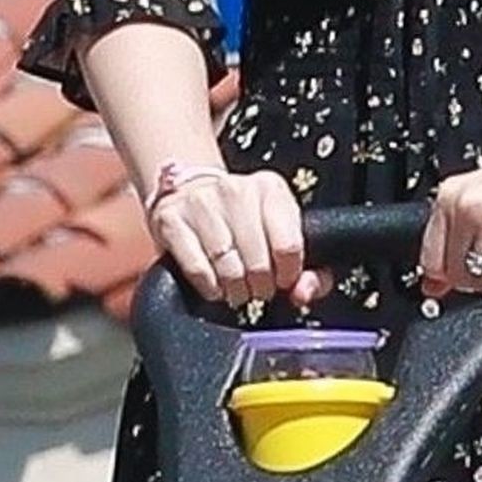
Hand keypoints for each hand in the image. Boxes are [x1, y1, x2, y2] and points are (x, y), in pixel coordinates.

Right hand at [147, 168, 334, 311]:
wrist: (190, 192)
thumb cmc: (243, 221)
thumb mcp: (281, 232)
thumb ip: (309, 268)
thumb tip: (303, 292)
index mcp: (270, 189)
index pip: (289, 245)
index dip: (288, 274)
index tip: (282, 280)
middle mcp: (236, 190)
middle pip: (258, 262)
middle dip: (261, 286)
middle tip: (258, 288)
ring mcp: (201, 203)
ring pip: (228, 268)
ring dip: (235, 290)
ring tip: (237, 288)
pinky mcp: (171, 219)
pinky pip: (198, 270)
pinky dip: (209, 287)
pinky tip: (214, 284)